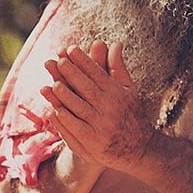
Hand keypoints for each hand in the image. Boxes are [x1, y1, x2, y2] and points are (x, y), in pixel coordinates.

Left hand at [40, 40, 155, 171]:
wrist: (140, 149)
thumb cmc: (130, 115)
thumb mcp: (128, 90)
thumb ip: (118, 68)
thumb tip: (115, 43)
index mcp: (118, 93)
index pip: (98, 74)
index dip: (84, 61)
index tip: (70, 49)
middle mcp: (111, 109)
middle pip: (88, 89)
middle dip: (73, 74)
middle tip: (58, 61)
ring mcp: (102, 126)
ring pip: (81, 109)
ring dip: (66, 97)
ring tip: (53, 85)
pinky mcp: (94, 143)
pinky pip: (77, 129)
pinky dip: (64, 120)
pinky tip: (53, 110)